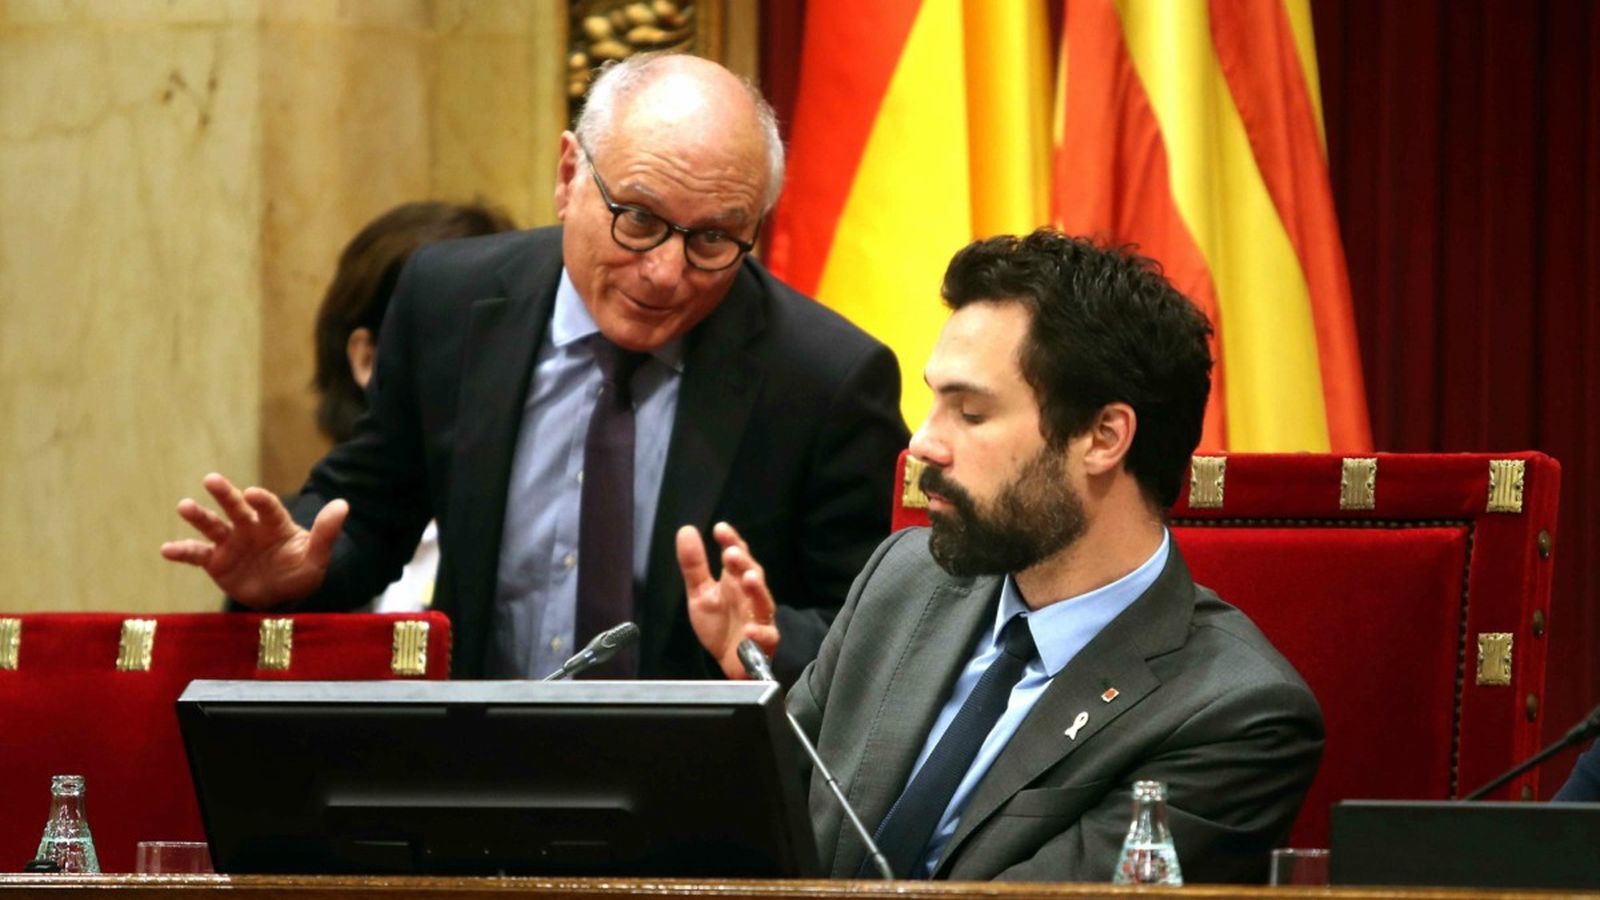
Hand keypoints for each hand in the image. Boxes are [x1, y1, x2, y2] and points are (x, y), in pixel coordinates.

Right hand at [160, 473, 346, 608]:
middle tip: (211, 479)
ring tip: (184, 506)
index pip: (268, 508)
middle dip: (224, 494)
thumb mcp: (317, 555)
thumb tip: (343, 504)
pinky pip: (196, 554)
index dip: (261, 500)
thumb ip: (326, 532)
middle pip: (236, 508)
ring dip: (198, 516)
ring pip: (212, 526)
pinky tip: (166, 549)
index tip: (252, 494)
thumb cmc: (301, 570)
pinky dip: (182, 551)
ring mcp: (230, 543)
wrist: (282, 594)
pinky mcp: (215, 561)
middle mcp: (249, 528)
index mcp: (274, 523)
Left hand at [678, 522, 778, 679]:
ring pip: (763, 601)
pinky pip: (766, 636)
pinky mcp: (763, 642)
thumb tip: (685, 530)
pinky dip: (759, 632)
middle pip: (752, 574)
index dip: (731, 541)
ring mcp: (759, 618)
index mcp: (735, 581)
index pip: (737, 556)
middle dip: (744, 563)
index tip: (721, 529)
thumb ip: (694, 565)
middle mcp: (750, 596)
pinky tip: (750, 630)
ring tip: (748, 578)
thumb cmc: (719, 624)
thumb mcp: (700, 593)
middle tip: (731, 553)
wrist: (729, 661)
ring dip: (757, 590)